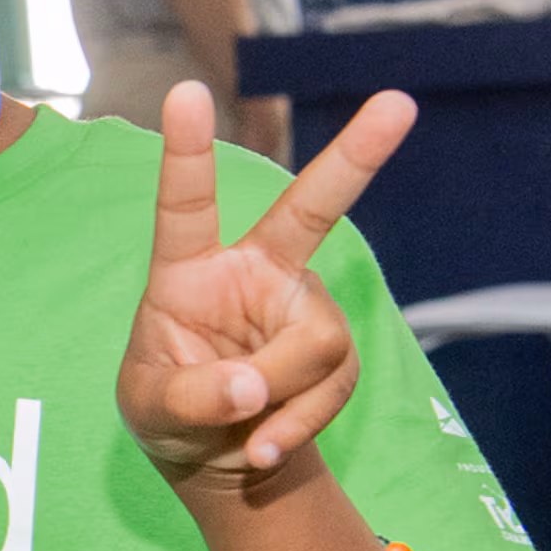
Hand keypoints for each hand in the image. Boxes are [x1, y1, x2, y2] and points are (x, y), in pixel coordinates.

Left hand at [120, 81, 414, 489]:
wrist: (217, 458)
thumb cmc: (169, 413)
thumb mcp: (152, 410)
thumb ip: (190, 397)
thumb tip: (252, 388)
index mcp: (191, 270)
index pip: (186, 204)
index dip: (186, 151)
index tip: (184, 92)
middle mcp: (256, 273)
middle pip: (311, 210)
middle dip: (356, 157)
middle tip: (399, 104)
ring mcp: (301, 309)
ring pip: (318, 342)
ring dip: (282, 396)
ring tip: (245, 432)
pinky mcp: (332, 353)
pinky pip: (331, 385)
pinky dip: (296, 425)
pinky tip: (263, 446)